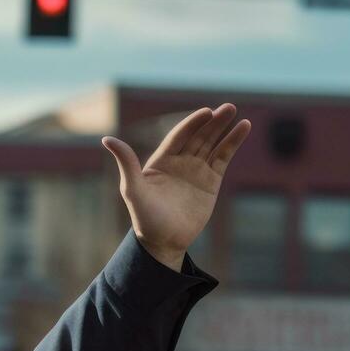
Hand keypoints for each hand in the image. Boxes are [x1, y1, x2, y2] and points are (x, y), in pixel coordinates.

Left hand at [102, 103, 250, 268]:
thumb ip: (126, 162)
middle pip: (199, 136)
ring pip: (212, 144)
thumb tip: (106, 138)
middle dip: (213, 122)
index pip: (179, 135)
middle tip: (228, 108)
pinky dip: (232, 143)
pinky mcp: (211, 182)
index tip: (207, 112)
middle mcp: (180, 162)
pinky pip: (223, 158)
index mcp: (161, 160)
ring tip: (236, 113)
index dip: (193, 123)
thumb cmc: (145, 218)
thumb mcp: (132, 189)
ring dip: (224, 129)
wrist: (163, 242)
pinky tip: (243, 128)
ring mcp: (196, 171)